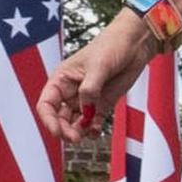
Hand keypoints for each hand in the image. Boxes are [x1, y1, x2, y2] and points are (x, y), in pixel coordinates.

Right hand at [34, 10, 155, 143]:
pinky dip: (92, 130)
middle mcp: (71, 91)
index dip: (48, 120)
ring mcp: (87, 99)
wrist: (135, 43)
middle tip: (75, 138)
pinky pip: (92, 124)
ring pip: (74, 124)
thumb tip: (85, 112)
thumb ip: (89, 90)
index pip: (46, 104)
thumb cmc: (112, 45)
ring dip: (78, 132)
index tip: (57, 131)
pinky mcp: (102, 104)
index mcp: (62, 79)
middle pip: (59, 118)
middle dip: (64, 130)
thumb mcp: (99, 66)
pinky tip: (96, 130)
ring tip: (87, 132)